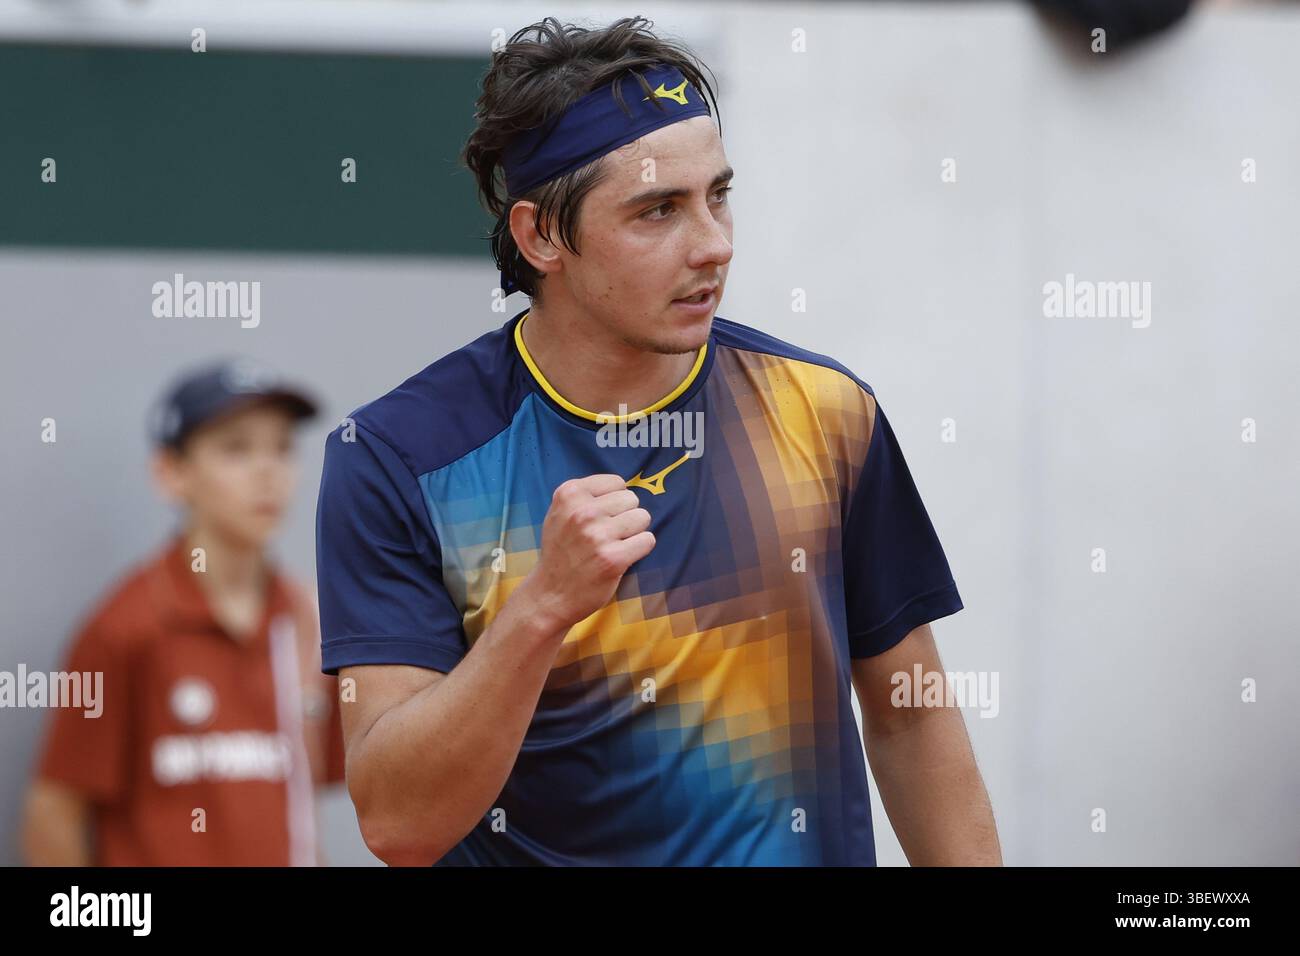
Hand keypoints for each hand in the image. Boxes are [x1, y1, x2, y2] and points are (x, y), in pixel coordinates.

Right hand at [523, 474, 655, 629]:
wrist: (550, 594)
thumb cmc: (561, 551)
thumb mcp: (560, 513)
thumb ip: (586, 496)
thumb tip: (624, 487)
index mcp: (569, 494)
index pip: (617, 482)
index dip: (613, 501)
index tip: (600, 517)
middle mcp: (582, 511)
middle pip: (632, 499)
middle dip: (625, 516)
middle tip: (607, 535)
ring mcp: (597, 535)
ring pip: (643, 517)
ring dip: (634, 532)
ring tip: (614, 544)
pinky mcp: (613, 558)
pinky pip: (647, 540)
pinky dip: (640, 549)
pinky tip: (622, 557)